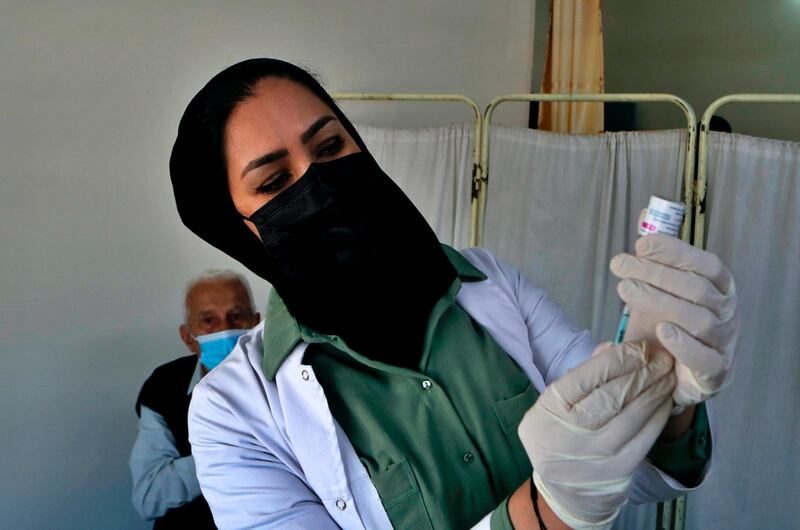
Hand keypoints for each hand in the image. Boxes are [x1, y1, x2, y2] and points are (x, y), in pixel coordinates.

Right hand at [518, 342, 675, 529]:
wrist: (563, 491)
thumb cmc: (559, 434)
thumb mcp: (554, 404)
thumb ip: (582, 375)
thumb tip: (613, 347)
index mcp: (550, 410)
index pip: (588, 376)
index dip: (619, 358)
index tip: (639, 347)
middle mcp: (571, 433)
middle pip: (614, 394)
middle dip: (643, 371)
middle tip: (662, 357)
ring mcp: (597, 454)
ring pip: (634, 415)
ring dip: (656, 390)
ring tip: (668, 374)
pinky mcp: (620, 470)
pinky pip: (646, 437)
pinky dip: (659, 415)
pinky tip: (665, 400)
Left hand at [611, 234, 738, 407]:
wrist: (672, 376)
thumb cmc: (668, 327)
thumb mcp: (657, 289)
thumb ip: (655, 256)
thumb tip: (646, 214)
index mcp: (719, 289)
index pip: (706, 264)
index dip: (676, 251)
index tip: (641, 243)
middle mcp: (727, 313)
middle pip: (697, 288)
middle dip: (655, 273)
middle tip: (619, 266)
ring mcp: (724, 344)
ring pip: (700, 319)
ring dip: (659, 301)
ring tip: (626, 289)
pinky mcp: (716, 373)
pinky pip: (706, 359)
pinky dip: (684, 343)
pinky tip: (662, 330)